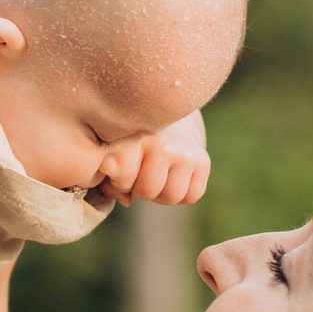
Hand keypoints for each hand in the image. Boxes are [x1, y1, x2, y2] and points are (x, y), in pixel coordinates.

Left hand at [94, 110, 209, 206]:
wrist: (169, 109)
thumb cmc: (134, 137)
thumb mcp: (114, 151)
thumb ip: (110, 178)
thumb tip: (127, 201)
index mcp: (133, 137)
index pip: (122, 180)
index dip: (119, 182)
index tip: (120, 169)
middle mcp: (160, 143)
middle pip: (147, 191)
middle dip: (141, 189)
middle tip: (142, 173)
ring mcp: (183, 152)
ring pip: (170, 196)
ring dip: (161, 193)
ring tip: (157, 176)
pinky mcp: (202, 160)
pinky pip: (192, 195)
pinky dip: (182, 194)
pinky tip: (173, 178)